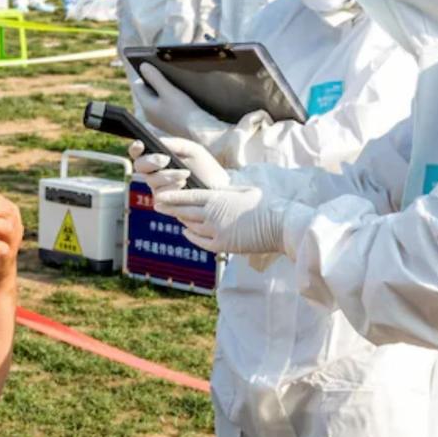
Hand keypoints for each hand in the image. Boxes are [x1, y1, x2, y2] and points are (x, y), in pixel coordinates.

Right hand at [129, 137, 230, 192]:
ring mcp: (157, 188)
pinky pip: (158, 194)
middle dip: (151, 161)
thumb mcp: (194, 151)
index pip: (139, 153)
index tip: (140, 144)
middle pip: (139, 166)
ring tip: (185, 174)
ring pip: (151, 180)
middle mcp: (154, 173)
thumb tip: (160, 141)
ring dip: (167, 175)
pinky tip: (183, 186)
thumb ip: (177, 144)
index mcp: (159, 158)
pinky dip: (170, 188)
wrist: (218, 190)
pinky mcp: (164, 202)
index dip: (135, 148)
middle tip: (166, 159)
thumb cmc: (206, 169)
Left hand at [132, 64, 231, 147]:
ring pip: (158, 99)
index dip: (145, 75)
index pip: (139, 86)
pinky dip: (171, 99)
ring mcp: (160, 120)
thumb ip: (155, 78)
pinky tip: (181, 97)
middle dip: (156, 83)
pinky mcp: (170, 122)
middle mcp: (150, 115)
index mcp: (146, 107)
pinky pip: (166, 106)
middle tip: (168, 75)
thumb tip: (143, 66)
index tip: (156, 68)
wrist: (201, 133)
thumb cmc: (184, 112)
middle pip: (148, 92)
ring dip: (164, 91)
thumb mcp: (169, 91)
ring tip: (175, 84)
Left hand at [153, 186, 286, 254]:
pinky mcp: (222, 245)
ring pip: (191, 226)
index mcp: (218, 199)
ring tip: (173, 215)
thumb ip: (227, 192)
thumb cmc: (267, 205)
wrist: (280, 226)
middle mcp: (213, 216)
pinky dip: (191, 235)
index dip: (172, 197)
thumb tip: (217, 191)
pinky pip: (200, 241)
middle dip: (169, 208)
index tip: (160, 195)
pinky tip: (185, 231)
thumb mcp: (245, 191)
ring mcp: (216, 232)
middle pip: (184, 212)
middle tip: (157, 204)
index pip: (188, 197)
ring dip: (181, 220)